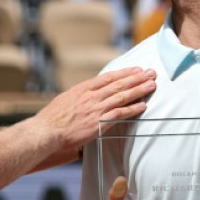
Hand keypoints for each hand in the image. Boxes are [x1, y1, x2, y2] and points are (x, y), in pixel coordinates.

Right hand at [35, 68, 153, 151]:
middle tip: (151, 73)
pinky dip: (132, 109)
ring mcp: (96, 109)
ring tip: (152, 85)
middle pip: (119, 84)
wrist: (47, 131)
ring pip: (122, 96)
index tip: (136, 69)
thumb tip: (88, 93)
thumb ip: (79, 95)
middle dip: (137, 77)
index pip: (108, 77)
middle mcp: (92, 96)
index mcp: (83, 88)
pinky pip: (120, 114)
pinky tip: (142, 106)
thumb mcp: (65, 99)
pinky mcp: (99, 123)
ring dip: (139, 90)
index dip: (124, 72)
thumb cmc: (52, 118)